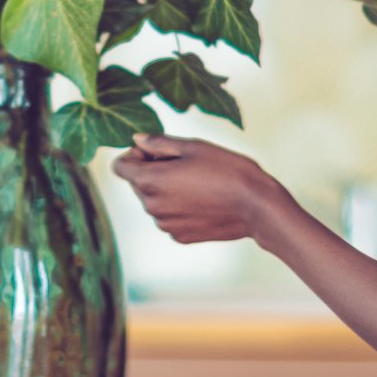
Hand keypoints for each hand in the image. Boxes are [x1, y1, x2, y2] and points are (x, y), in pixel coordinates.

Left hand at [110, 135, 286, 244]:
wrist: (256, 206)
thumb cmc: (226, 170)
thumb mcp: (192, 146)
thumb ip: (158, 143)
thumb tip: (136, 140)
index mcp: (149, 181)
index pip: (119, 166)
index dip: (134, 155)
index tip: (157, 151)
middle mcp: (151, 207)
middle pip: (137, 183)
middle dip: (152, 171)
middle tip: (185, 164)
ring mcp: (165, 225)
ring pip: (154, 201)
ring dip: (166, 190)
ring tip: (199, 183)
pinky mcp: (180, 237)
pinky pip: (170, 217)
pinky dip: (179, 207)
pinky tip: (204, 201)